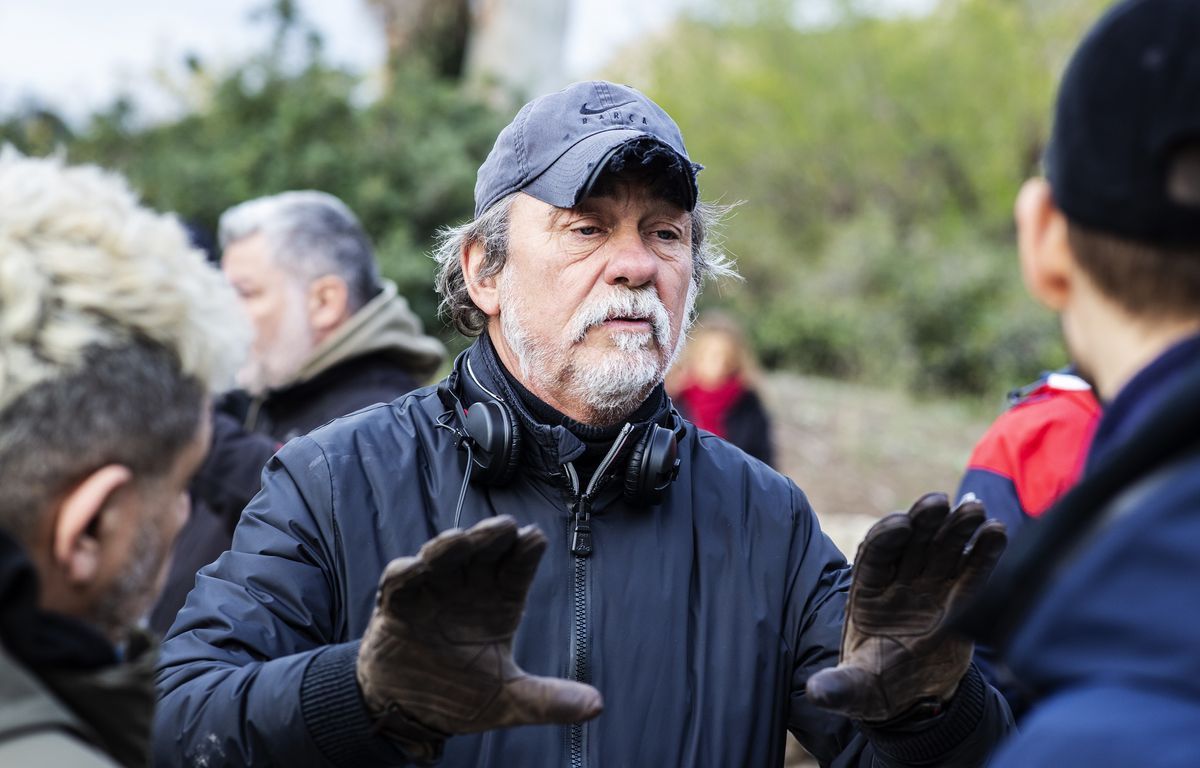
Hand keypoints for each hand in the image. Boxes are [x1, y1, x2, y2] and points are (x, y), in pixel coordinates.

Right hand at [357, 516, 602, 756]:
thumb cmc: (460, 692)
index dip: (527, 552)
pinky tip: (415, 567)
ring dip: (450, 546)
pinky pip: (399, 581)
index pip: (518, 568)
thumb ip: (549, 699)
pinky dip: (405, 572)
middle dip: (492, 536)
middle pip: (483, 551)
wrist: (407, 708)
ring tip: (461, 540)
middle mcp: (468, 587)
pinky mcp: (397, 604)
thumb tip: (596, 706)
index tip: (535, 539)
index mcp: (500, 601)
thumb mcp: (509, 699)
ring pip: (442, 556)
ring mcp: (432, 591)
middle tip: (504, 527)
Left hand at [806, 493, 1005, 722]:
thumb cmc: (875, 687)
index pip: (874, 556)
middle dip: (923, 522)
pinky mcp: (961, 599)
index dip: (886, 538)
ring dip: (957, 529)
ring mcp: (930, 587)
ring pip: (943, 549)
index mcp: (866, 594)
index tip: (901, 524)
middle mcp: (898, 582)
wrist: (913, 700)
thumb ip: (840, 687)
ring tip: (974, 510)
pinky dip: (984, 553)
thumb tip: (818, 693)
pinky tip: (997, 531)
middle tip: (939, 502)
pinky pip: (973, 571)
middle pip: (911, 543)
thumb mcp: (856, 691)